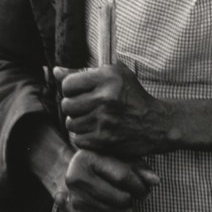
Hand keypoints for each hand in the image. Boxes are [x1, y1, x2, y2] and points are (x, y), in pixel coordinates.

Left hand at [55, 62, 171, 157]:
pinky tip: (96, 131)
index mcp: (107, 77)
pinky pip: (78, 139)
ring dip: (79, 123)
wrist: (155, 123)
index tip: (80, 93)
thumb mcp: (114, 76)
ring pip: (71, 124)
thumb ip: (82, 73)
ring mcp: (104, 120)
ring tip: (92, 120)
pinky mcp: (104, 139)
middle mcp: (105, 97)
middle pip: (66, 105)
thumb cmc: (133, 96)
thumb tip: (56, 71)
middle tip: (86, 108)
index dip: (71, 90)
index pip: (67, 84)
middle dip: (74, 108)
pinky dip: (85, 137)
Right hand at [63, 149, 158, 211]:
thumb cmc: (105, 166)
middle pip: (122, 199)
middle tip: (128, 196)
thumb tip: (155, 181)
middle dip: (132, 199)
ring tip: (122, 203)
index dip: (140, 186)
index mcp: (85, 159)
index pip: (123, 177)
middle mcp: (75, 180)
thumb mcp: (121, 160)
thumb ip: (140, 168)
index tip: (143, 188)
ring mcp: (75, 203)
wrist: (79, 181)